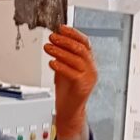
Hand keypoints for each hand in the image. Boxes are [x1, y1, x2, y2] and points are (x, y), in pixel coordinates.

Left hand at [44, 25, 96, 139]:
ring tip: (48, 47)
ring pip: (76, 59)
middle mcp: (91, 69)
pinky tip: (52, 62)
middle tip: (52, 37)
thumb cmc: (67, 91)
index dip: (73, 33)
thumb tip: (55, 40)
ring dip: (60, 51)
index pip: (85, 43)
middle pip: (80, 49)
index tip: (61, 28)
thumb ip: (63, 56)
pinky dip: (61, 66)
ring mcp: (89, 78)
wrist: (69, 111)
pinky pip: (72, 73)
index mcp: (89, 63)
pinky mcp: (82, 86)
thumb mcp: (64, 69)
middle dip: (65, 40)